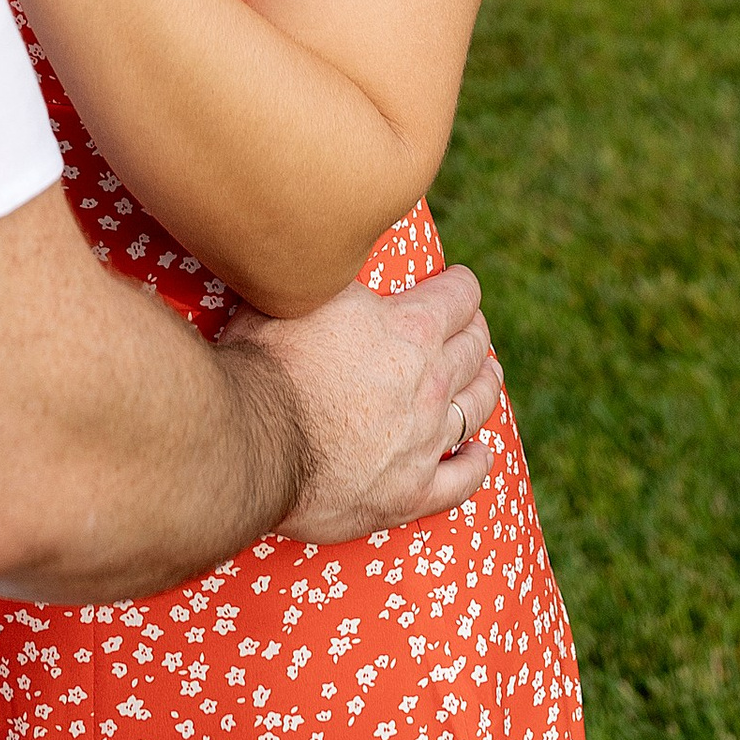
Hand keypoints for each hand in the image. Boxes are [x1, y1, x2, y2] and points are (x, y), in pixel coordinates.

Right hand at [226, 266, 504, 542]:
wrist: (252, 440)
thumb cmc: (267, 359)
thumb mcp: (302, 292)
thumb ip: (333, 276)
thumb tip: (334, 247)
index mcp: (409, 329)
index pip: (459, 297)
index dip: (462, 286)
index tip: (460, 284)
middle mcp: (428, 383)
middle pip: (472, 349)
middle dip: (475, 331)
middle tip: (470, 327)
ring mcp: (423, 441)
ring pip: (475, 407)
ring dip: (485, 386)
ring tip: (487, 375)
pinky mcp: (410, 493)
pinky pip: (461, 481)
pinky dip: (476, 466)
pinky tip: (481, 455)